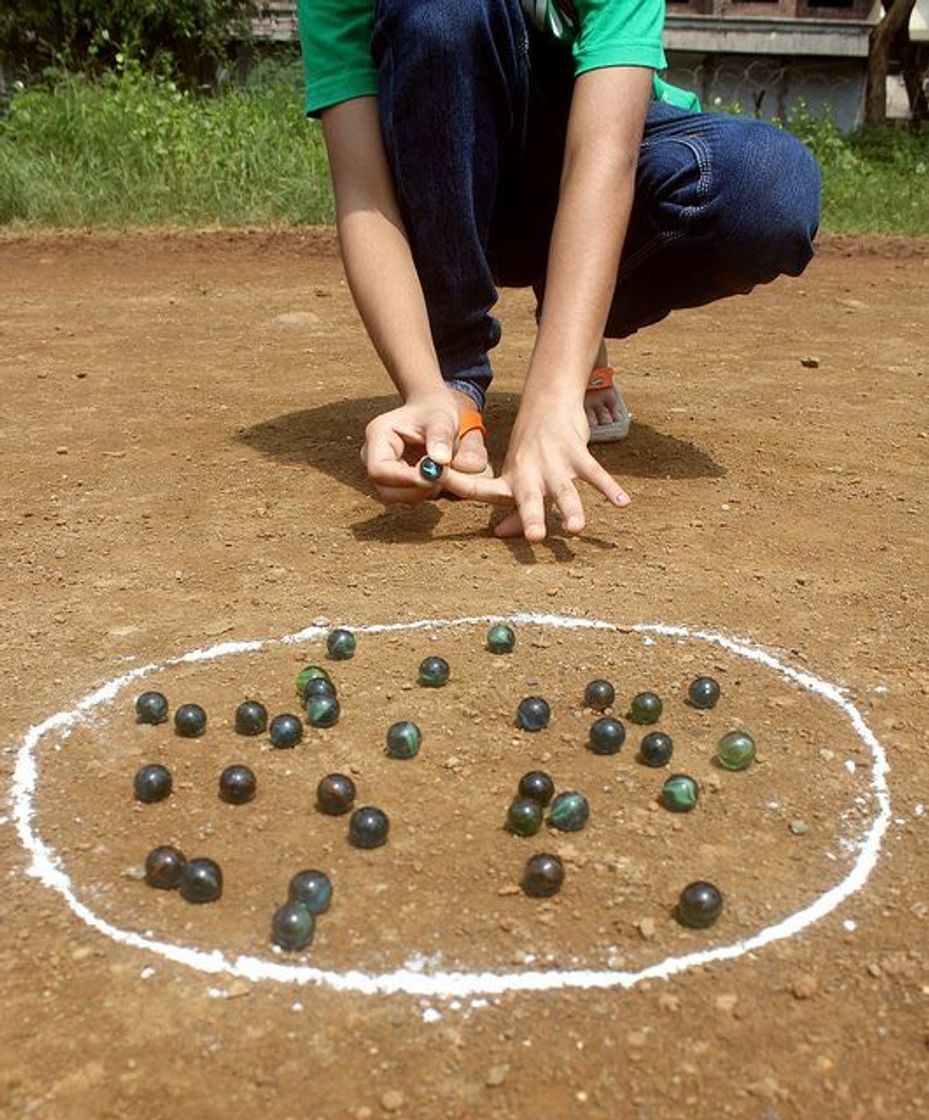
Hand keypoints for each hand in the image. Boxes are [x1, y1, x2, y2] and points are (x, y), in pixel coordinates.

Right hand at [361, 389, 460, 504]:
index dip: (406, 479)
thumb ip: (441, 437)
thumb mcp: (441, 418)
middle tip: (445, 475)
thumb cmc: (434, 412)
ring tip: (444, 469)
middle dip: (418, 489)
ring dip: (425, 491)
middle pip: (386, 491)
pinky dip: (428, 492)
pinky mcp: (395, 484)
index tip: (435, 478)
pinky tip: (439, 474)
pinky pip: (410, 498)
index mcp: (377, 436)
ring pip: (399, 498)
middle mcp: (373, 458)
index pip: (379, 470)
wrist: (433, 414)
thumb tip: (441, 460)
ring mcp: (383, 474)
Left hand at [444, 395, 628, 539]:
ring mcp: (553, 461)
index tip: (439, 482)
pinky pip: (595, 472)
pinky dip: (610, 488)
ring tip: (578, 529)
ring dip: (572, 508)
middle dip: (531, 517)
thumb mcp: (517, 475)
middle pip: (528, 498)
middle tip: (536, 538)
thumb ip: (513, 508)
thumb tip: (502, 534)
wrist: (549, 401)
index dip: (460, 487)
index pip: (482, 489)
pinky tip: (623, 504)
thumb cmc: (531, 447)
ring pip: (564, 488)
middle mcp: (529, 472)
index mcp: (510, 479)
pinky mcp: (576, 451)